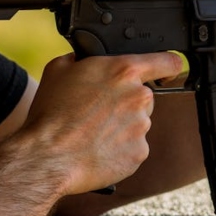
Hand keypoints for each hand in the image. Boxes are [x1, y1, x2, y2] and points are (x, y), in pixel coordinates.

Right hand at [15, 52, 183, 195]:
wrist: (47, 156)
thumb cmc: (51, 113)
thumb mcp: (59, 68)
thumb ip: (84, 59)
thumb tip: (87, 60)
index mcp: (123, 71)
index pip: (167, 61)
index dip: (167, 66)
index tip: (166, 71)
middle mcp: (139, 97)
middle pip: (143, 96)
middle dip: (126, 102)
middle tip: (99, 111)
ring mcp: (141, 127)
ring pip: (137, 122)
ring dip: (121, 126)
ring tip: (92, 132)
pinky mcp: (139, 153)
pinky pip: (133, 147)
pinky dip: (119, 148)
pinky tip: (97, 148)